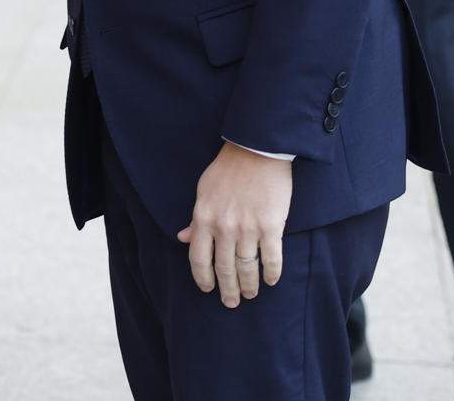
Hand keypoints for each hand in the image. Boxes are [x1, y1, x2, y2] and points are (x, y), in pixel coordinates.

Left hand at [176, 143, 291, 308]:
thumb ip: (195, 219)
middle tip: (231, 302)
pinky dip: (271, 273)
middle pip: (223, 269)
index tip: (207, 289)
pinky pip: (271, 258)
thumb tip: (182, 238)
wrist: (256, 151)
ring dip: (248, 285)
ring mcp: (248, 228)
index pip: (198, 258)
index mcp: (203, 218)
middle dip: (227, 289)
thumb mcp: (203, 192)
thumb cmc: (227, 170)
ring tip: (250, 295)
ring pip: (246, 267)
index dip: (202, 278)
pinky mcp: (271, 226)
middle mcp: (224, 228)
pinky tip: (270, 281)